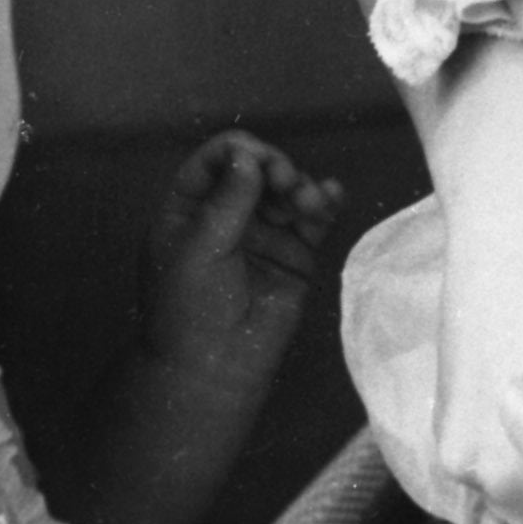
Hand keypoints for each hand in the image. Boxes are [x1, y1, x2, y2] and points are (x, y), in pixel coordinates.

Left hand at [139, 129, 341, 395]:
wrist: (214, 371)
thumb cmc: (191, 310)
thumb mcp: (199, 249)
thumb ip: (227, 200)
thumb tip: (248, 154)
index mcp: (191, 209)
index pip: (215, 160)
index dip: (240, 152)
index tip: (260, 160)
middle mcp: (228, 215)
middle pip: (258, 169)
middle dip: (276, 167)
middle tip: (286, 182)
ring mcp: (264, 234)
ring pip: (287, 190)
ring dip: (301, 185)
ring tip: (309, 202)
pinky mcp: (295, 254)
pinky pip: (314, 219)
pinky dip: (325, 201)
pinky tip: (331, 195)